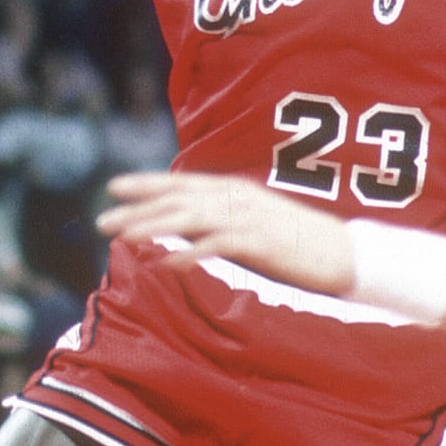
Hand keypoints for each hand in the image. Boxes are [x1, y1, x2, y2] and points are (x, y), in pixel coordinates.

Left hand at [98, 172, 354, 296]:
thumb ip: (216, 221)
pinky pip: (219, 244)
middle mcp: (237, 197)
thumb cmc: (295, 242)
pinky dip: (192, 251)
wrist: (342, 252)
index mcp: (233, 190)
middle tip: (102, 220)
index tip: (113, 187)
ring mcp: (249, 217)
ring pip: (191, 217)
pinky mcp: (262, 241)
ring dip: (154, 226)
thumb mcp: (249, 224)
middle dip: (138, 208)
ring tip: (124, 238)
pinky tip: (169, 262)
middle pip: (177, 198)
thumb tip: (178, 226)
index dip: (146, 183)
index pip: (180, 183)